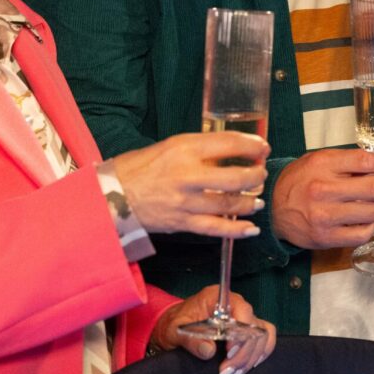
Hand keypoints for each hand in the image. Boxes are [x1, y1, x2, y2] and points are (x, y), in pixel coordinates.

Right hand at [112, 132, 268, 237]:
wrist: (111, 196)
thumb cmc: (138, 168)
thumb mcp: (169, 147)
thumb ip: (199, 150)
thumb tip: (229, 153)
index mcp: (184, 149)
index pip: (229, 143)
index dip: (252, 145)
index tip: (262, 146)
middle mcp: (187, 175)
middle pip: (236, 177)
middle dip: (256, 175)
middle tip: (261, 173)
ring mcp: (186, 201)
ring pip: (230, 204)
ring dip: (250, 202)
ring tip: (258, 200)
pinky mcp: (182, 222)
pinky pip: (216, 228)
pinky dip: (237, 230)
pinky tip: (251, 229)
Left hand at [150, 286, 276, 373]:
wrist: (176, 327)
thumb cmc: (176, 324)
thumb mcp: (176, 330)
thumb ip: (191, 340)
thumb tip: (208, 350)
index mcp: (219, 298)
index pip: (243, 309)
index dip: (241, 332)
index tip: (229, 352)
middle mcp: (236, 305)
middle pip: (254, 328)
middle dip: (242, 354)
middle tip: (225, 371)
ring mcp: (244, 317)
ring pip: (262, 336)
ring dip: (249, 359)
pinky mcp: (247, 330)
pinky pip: (265, 339)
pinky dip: (260, 355)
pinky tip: (248, 367)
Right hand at [270, 148, 373, 249]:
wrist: (272, 208)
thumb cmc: (298, 182)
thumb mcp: (319, 161)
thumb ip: (348, 162)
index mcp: (323, 165)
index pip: (366, 161)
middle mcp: (324, 189)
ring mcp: (325, 216)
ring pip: (371, 212)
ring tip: (372, 202)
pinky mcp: (326, 237)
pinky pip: (362, 234)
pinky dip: (370, 226)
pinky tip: (365, 220)